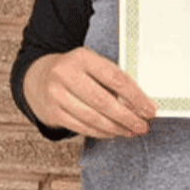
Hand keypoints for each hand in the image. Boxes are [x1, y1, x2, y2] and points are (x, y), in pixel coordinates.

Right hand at [23, 47, 156, 138]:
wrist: (39, 78)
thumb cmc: (77, 72)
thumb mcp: (94, 66)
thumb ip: (114, 82)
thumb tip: (141, 104)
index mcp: (82, 57)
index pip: (115, 78)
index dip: (135, 97)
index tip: (149, 109)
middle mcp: (66, 73)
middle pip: (103, 101)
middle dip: (127, 117)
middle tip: (143, 125)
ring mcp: (56, 94)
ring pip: (92, 117)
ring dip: (116, 127)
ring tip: (131, 131)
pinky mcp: (52, 112)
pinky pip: (81, 127)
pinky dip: (101, 132)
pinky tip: (113, 132)